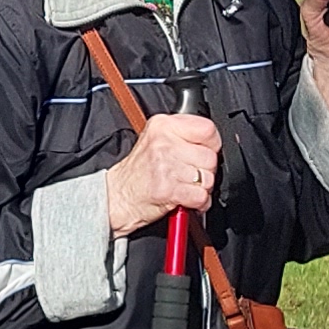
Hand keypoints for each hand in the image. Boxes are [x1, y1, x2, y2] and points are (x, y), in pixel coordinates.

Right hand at [101, 112, 221, 235]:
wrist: (117, 196)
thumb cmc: (138, 172)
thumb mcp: (156, 139)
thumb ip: (182, 134)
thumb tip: (211, 140)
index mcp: (163, 125)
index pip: (207, 128)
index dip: (211, 145)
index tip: (202, 153)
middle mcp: (164, 143)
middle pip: (210, 157)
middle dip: (205, 171)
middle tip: (189, 175)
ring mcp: (166, 166)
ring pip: (207, 178)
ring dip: (201, 188)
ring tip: (185, 186)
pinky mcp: (168, 188)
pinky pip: (201, 196)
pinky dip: (198, 203)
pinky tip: (186, 199)